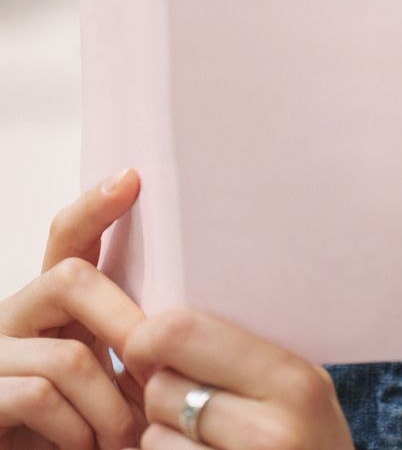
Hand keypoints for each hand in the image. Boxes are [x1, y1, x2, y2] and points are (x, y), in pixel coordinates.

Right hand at [0, 168, 146, 448]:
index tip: (131, 178)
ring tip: (126, 438)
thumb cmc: (75, 423)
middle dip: (125, 323)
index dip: (96, 206)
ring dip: (110, 406)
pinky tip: (86, 448)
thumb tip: (185, 324)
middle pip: (71, 279)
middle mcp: (15, 316)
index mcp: (50, 303)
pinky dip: (77, 431)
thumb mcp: (105, 372)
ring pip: (69, 355)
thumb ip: (127, 340)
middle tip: (155, 369)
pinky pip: (40, 397)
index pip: (67, 237)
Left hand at [123, 308, 355, 449]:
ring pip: (154, 434)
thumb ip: (248, 353)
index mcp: (293, 379)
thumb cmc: (312, 440)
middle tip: (178, 395)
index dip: (149, 337)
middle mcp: (272, 430)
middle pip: (161, 386)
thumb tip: (161, 321)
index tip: (149, 347)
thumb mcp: (304, 387)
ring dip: (163, 433)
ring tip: (200, 435)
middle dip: (157, 390)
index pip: (184, 332)